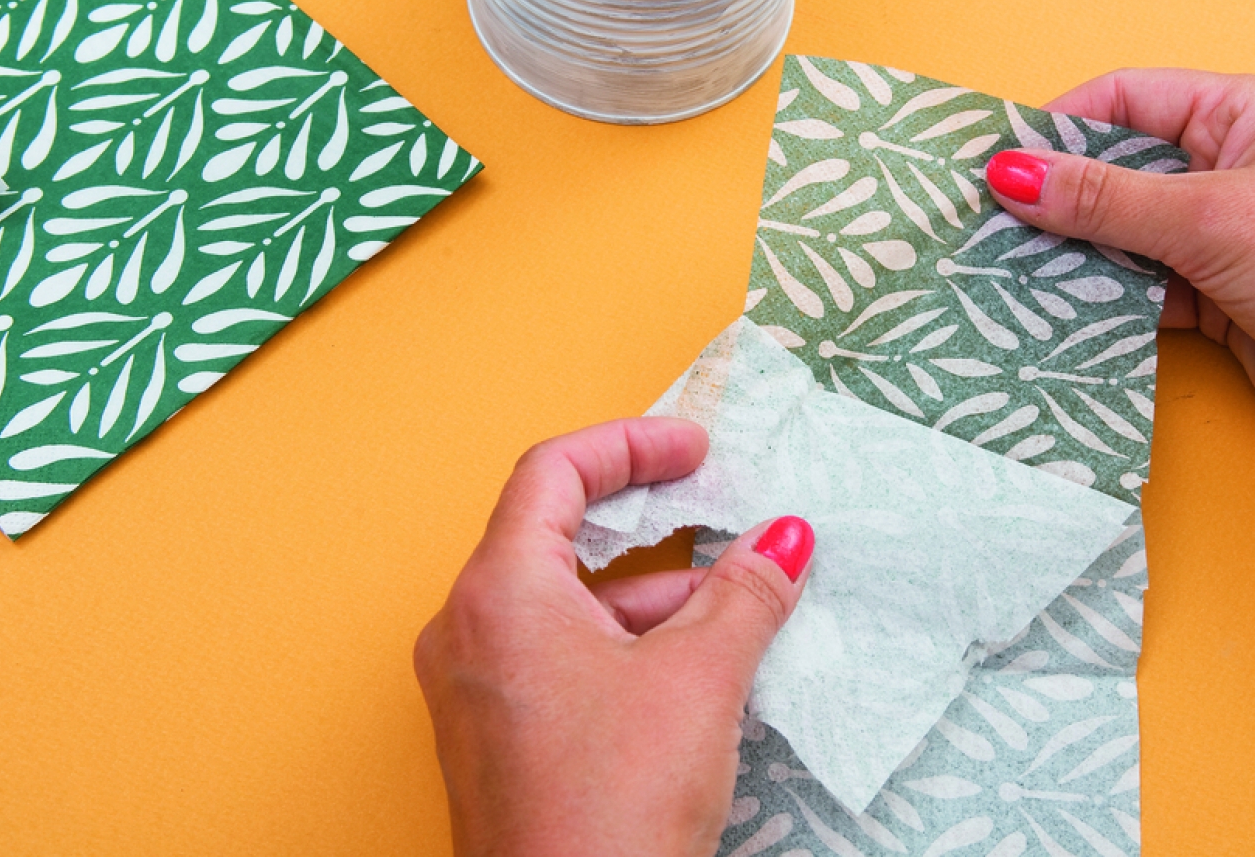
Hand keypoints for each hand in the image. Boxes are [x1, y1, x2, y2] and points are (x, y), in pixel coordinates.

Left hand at [414, 418, 813, 856]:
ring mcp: (476, 688)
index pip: (554, 473)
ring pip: (565, 602)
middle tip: (717, 503)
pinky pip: (558, 655)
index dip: (632, 445)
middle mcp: (468, 631)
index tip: (696, 448)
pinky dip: (625, 642)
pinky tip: (695, 666)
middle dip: (649, 519)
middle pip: (558, 533)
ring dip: (650, 591)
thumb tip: (786, 538)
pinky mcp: (496, 737)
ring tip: (737, 604)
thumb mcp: (699, 680)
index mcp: (499, 593)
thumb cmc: (611, 809)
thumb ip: (745, 593)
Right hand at [984, 69, 1254, 658]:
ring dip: (1075, 253)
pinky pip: (1140, 286)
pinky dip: (1101, 298)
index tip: (997, 161)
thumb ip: (1105, 199)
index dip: (1061, 124)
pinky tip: (1058, 310)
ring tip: (1009, 268)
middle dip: (1059, 195)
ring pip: (1124, 232)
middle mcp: (1235, 165)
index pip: (1132, 97)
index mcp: (1250, 113)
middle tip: (988, 220)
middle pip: (1121, 166)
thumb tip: (1013, 173)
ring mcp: (1227, 234)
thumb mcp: (1210, 220)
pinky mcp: (1218, 296)